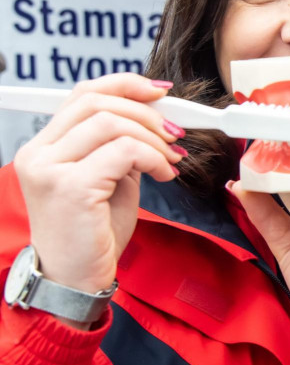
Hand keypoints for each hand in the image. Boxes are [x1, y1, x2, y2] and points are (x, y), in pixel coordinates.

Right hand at [13, 74, 185, 303]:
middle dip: (146, 113)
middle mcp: (38, 153)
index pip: (83, 94)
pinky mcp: (70, 187)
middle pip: (96, 101)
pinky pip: (124, 151)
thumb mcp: (109, 178)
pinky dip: (153, 158)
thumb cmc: (94, 232)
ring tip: (172, 160)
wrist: (78, 280)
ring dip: (154, 138)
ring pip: (112, 123)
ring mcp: (49, 169)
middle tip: (175, 133)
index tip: (160, 92)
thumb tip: (156, 117)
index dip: (125, 85)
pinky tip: (165, 174)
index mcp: (45, 146)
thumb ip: (122, 145)